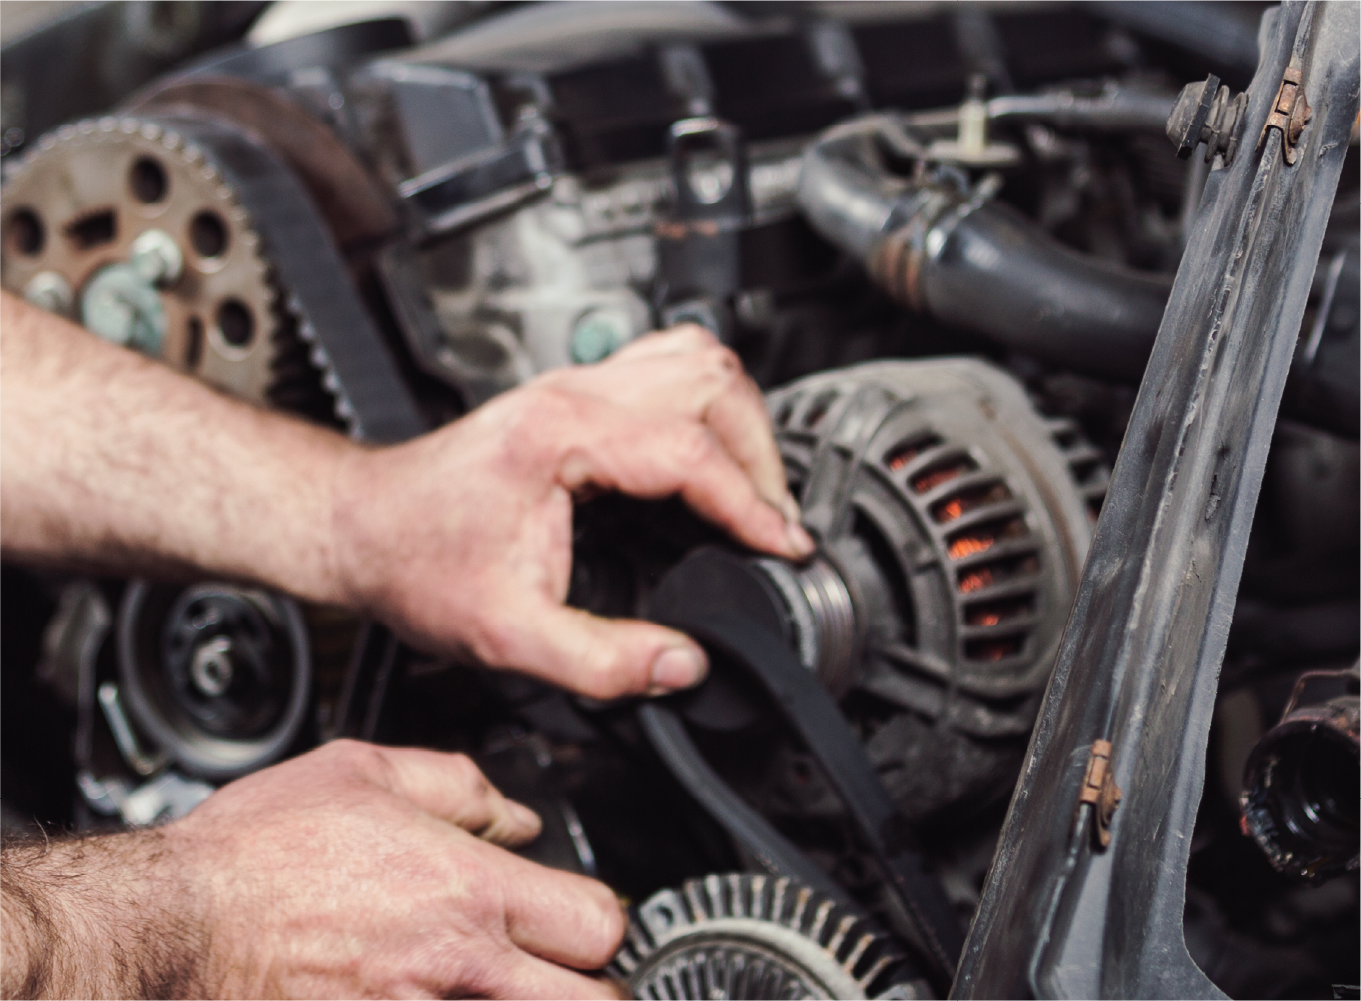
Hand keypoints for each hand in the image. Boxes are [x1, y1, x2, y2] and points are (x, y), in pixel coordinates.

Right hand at [44, 741, 623, 999]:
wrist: (172, 927)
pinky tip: (439, 994)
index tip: (585, 919)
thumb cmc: (256, 854)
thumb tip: (514, 814)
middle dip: (593, 988)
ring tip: (501, 985)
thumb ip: (458, 786)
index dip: (603, 922)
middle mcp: (457, 967)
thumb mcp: (363, 772)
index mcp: (466, 890)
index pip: (599, 923)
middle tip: (566, 973)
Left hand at [333, 325, 812, 699]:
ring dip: (743, 420)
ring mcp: (575, 384)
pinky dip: (710, 403)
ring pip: (698, 359)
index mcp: (563, 437)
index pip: (691, 451)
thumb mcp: (507, 634)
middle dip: (761, 456)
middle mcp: (574, 395)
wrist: (362, 524)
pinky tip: (713, 449)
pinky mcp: (575, 393)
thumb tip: (682, 665)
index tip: (781, 547)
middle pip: (712, 384)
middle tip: (772, 523)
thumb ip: (600, 662)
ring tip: (756, 487)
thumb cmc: (416, 559)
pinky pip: (668, 365)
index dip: (750, 504)